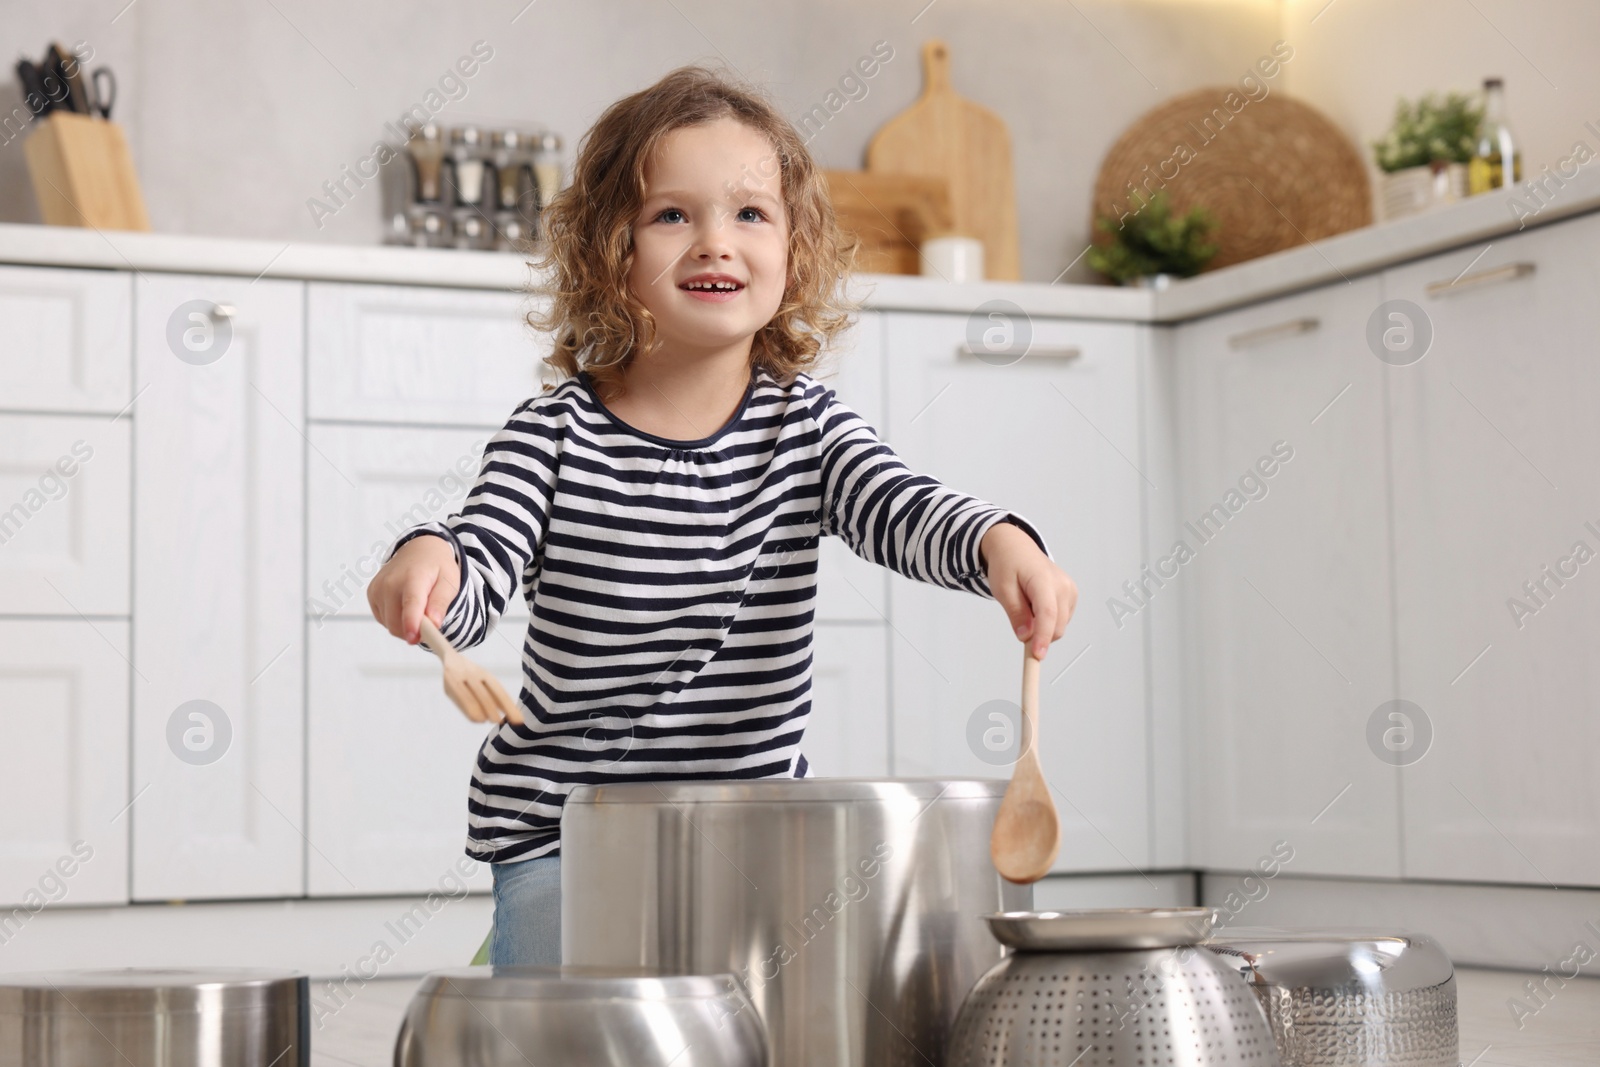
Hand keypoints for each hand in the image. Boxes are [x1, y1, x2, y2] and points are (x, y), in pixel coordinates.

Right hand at [367, 535, 460, 644]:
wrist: (420, 550)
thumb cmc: (436, 567)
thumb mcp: (450, 582)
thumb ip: (441, 603)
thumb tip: (434, 623)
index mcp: (414, 577)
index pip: (410, 603)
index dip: (411, 623)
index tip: (414, 638)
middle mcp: (391, 582)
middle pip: (397, 623)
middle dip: (414, 631)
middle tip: (430, 624)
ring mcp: (378, 588)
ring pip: (390, 625)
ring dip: (406, 626)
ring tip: (419, 608)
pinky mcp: (372, 594)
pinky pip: (384, 620)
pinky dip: (396, 620)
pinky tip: (405, 605)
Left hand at [981, 522, 1077, 659]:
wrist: (1016, 548)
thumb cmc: (1008, 565)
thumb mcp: (1003, 589)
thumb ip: (1016, 613)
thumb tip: (1026, 637)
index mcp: (1044, 579)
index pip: (1048, 613)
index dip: (1043, 637)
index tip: (1037, 655)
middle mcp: (1062, 585)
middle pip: (1057, 625)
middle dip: (1039, 635)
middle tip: (1019, 626)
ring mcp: (1070, 591)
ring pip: (1059, 626)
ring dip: (1042, 627)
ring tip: (1026, 606)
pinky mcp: (1071, 597)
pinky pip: (1061, 621)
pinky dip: (1047, 622)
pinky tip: (1036, 606)